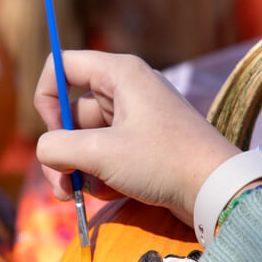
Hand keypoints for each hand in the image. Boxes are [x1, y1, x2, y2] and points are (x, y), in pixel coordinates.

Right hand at [33, 51, 238, 224]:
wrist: (216, 190)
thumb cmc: (163, 161)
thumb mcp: (101, 153)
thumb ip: (58, 147)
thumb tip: (44, 151)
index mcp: (119, 74)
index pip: (61, 65)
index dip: (47, 97)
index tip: (53, 130)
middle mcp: (126, 89)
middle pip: (70, 112)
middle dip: (60, 151)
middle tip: (61, 186)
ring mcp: (134, 119)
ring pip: (84, 138)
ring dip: (76, 169)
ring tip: (79, 196)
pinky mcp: (142, 145)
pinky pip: (105, 154)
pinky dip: (99, 174)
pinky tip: (110, 193)